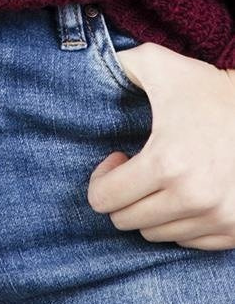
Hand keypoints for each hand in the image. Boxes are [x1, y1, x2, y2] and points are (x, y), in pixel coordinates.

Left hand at [87, 41, 234, 249]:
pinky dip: (180, 222)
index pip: (105, 199)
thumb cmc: (207, 88)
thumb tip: (84, 61)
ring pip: (157, 235)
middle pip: (127, 221)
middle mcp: (194, 197)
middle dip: (122, 194)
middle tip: (135, 168)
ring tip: (162, 178)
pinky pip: (189, 243)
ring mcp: (218, 218)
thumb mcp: (157, 63)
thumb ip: (117, 62)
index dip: (102, 178)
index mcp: (167, 162)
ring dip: (151, 209)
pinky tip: (185, 192)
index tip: (118, 157)